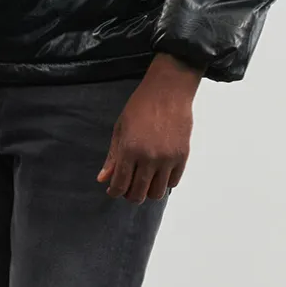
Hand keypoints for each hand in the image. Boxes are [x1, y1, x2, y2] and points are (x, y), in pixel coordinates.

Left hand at [97, 53, 202, 202]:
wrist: (168, 91)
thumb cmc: (140, 106)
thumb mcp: (120, 129)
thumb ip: (113, 156)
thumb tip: (103, 179)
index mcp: (129, 150)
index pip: (120, 185)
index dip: (114, 192)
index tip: (113, 190)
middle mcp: (149, 158)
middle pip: (138, 194)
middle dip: (129, 195)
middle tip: (128, 188)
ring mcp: (167, 159)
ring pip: (156, 193)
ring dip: (148, 192)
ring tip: (144, 183)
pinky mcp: (182, 156)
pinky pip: (173, 182)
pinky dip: (164, 182)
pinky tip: (158, 174)